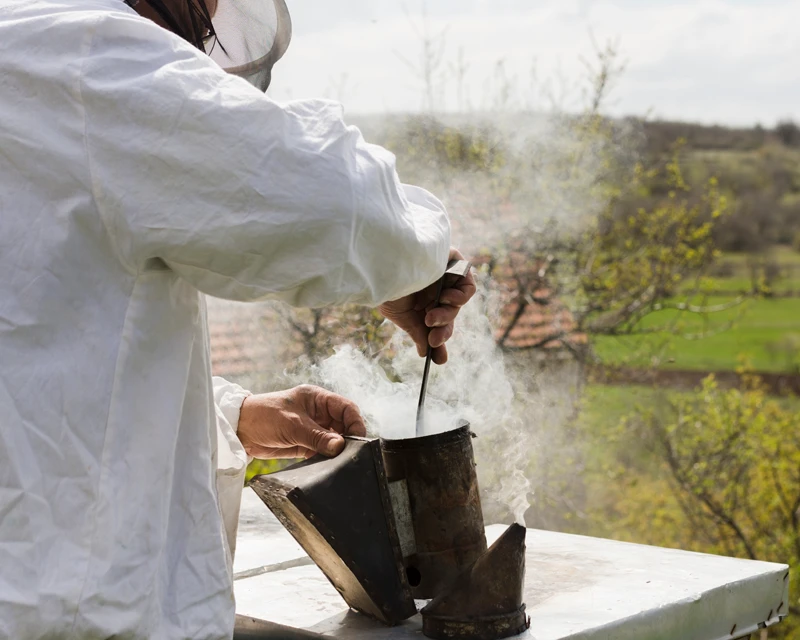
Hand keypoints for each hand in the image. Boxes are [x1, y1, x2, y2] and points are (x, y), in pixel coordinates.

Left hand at [237, 385, 365, 458]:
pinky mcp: (304, 444)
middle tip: (348, 454)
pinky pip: (322, 451)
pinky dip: (325, 458)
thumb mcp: (293, 425)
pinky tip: (325, 465)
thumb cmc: (263, 416)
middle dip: (347, 439)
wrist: (239, 430)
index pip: (346, 408)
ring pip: (334, 440)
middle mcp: (317, 413)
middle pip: (343, 425)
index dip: (355, 423)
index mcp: (317, 399)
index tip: (357, 440)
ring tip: (337, 461)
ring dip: (336, 451)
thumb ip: (317, 436)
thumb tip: (340, 446)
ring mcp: (311, 429)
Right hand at [378, 248, 475, 364]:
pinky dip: (461, 295)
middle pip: (450, 312)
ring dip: (449, 313)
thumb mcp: (403, 316)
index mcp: (422, 299)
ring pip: (459, 300)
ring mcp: (445, 274)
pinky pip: (467, 283)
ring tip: (431, 315)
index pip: (439, 321)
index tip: (434, 351)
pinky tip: (444, 297)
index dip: (440, 337)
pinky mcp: (453, 261)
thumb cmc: (388, 285)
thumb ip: (420, 334)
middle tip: (431, 334)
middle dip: (442, 327)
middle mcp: (435, 287)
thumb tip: (430, 358)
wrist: (384, 262)